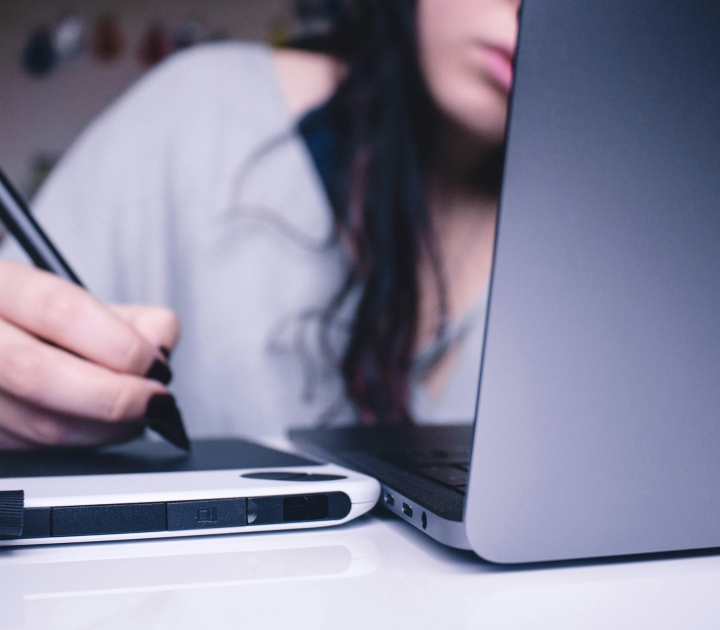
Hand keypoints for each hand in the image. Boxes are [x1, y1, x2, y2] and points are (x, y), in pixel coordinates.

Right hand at [0, 261, 179, 449]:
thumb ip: (135, 319)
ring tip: (138, 416)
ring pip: (37, 424)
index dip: (120, 344)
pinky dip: (83, 443)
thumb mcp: (88, 300)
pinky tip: (101, 427)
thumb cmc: (45, 323)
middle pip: (38, 373)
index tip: (158, 366)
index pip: (61, 311)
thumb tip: (159, 352)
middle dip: (114, 396)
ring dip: (106, 429)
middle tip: (156, 401)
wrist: (2, 340)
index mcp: (1, 285)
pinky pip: (35, 449)